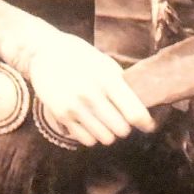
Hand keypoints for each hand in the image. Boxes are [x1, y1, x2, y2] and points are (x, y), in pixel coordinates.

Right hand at [16, 30, 153, 146]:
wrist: (45, 53)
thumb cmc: (81, 57)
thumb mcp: (105, 64)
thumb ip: (123, 85)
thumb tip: (143, 107)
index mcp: (107, 78)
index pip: (134, 113)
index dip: (146, 123)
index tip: (148, 126)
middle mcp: (91, 94)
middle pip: (121, 130)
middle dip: (125, 126)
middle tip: (121, 119)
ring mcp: (75, 107)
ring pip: (105, 138)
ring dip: (108, 132)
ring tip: (104, 120)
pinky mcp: (61, 116)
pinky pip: (87, 140)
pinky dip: (92, 136)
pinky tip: (90, 122)